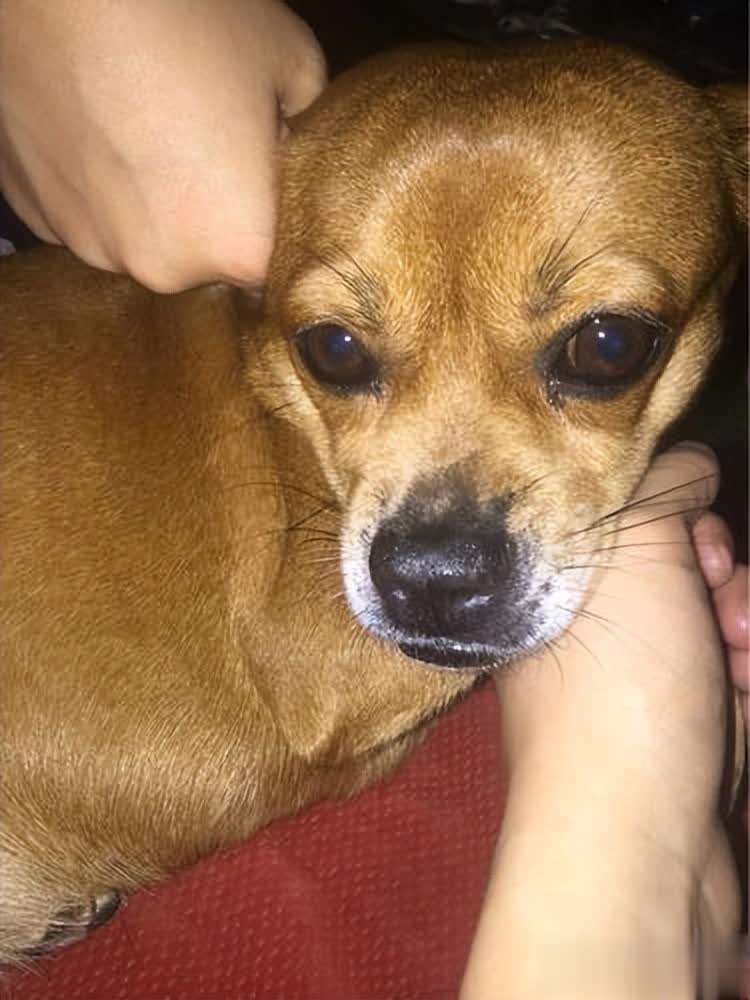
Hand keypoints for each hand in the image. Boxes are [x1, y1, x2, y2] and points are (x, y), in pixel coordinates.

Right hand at [0, 0, 324, 291]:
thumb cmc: (187, 17)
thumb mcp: (293, 61)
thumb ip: (308, 129)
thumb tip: (295, 148)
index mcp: (237, 247)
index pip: (280, 266)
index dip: (280, 217)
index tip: (272, 171)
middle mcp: (162, 266)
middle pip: (207, 258)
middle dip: (217, 212)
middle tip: (212, 137)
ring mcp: (91, 245)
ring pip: (144, 237)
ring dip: (154, 200)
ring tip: (151, 125)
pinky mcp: (35, 213)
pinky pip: (90, 214)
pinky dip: (100, 185)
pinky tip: (103, 127)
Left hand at [461, 443, 742, 999]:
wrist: (636, 848)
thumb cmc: (620, 688)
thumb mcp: (631, 554)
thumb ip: (660, 488)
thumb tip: (689, 462)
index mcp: (564, 588)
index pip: (641, 526)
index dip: (688, 526)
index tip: (698, 552)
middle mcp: (599, 635)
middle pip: (694, 575)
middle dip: (726, 586)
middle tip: (719, 612)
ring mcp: (646, 690)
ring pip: (724, 627)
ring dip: (746, 635)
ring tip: (738, 665)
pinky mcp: (690, 738)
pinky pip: (736, 684)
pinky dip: (748, 688)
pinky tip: (743, 704)